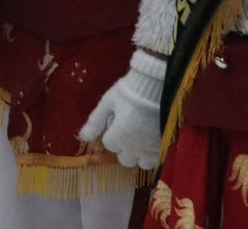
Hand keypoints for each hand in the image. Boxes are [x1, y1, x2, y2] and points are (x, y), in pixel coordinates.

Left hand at [78, 49, 164, 169]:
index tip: (117, 121)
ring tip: (141, 138)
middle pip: (125, 159)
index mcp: (119, 136)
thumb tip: (82, 137)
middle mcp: (135, 147)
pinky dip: (153, 152)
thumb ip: (95, 121)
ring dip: (139, 154)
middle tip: (128, 131)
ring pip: (142, 163)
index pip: (110, 145)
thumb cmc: (130, 91)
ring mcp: (151, 148)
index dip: (111, 133)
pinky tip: (152, 138)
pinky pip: (157, 158)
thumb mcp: (108, 102)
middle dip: (123, 148)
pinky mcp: (165, 145)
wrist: (158, 85)